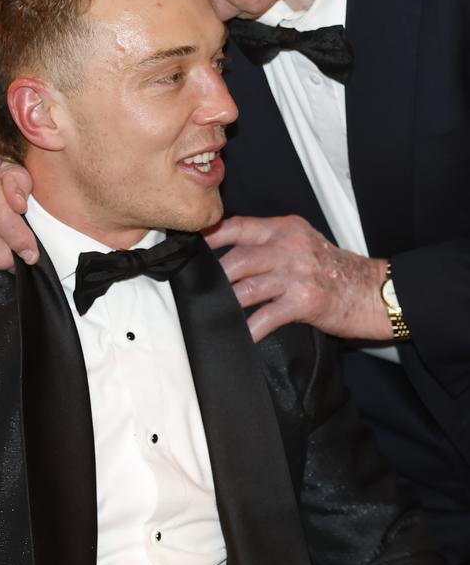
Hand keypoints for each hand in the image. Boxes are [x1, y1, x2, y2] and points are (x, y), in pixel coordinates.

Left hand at [204, 215, 390, 342]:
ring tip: (209, 314)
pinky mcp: (304, 301)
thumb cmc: (337, 271)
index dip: (212, 237)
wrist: (374, 291)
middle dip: (213, 277)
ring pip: (246, 288)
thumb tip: (233, 256)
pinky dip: (248, 329)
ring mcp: (297, 274)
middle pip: (237, 259)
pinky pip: (266, 317)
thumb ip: (272, 244)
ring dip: (225, 304)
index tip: (190, 248)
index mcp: (286, 229)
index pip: (239, 226)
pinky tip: (238, 337)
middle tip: (194, 290)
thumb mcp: (304, 244)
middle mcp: (289, 247)